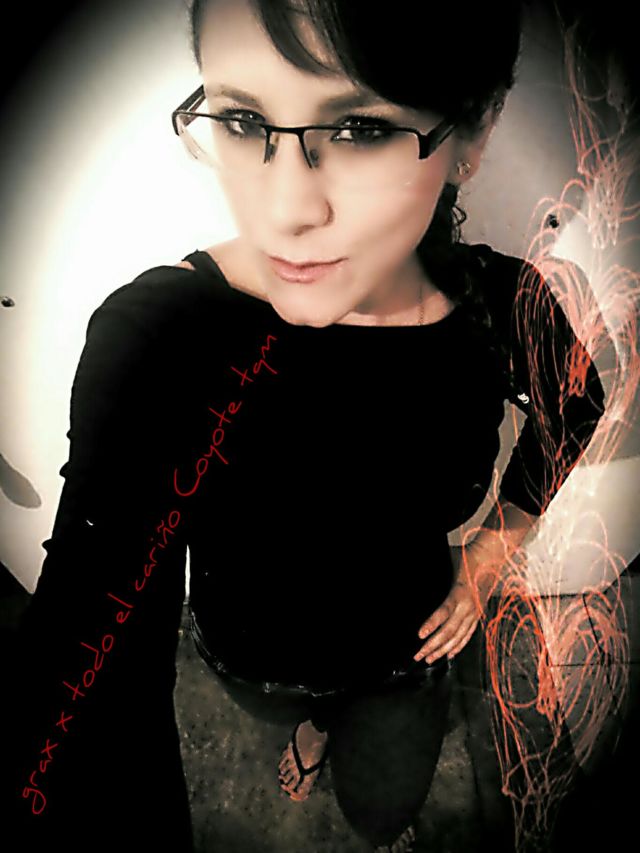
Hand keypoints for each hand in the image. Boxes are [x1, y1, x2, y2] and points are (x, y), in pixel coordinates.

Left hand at [413, 543, 493, 665]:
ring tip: (429, 659)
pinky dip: (458, 646)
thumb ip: (435, 575)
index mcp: (460, 593)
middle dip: (433, 646)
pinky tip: (449, 654)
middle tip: (418, 655)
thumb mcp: (447, 562)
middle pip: (449, 631)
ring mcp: (475, 612)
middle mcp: (469, 606)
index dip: (432, 625)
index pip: (444, 613)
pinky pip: (468, 635)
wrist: (490, 557)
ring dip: (443, 650)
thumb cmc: (467, 557)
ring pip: (458, 637)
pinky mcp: (479, 615)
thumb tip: (418, 580)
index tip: (420, 634)